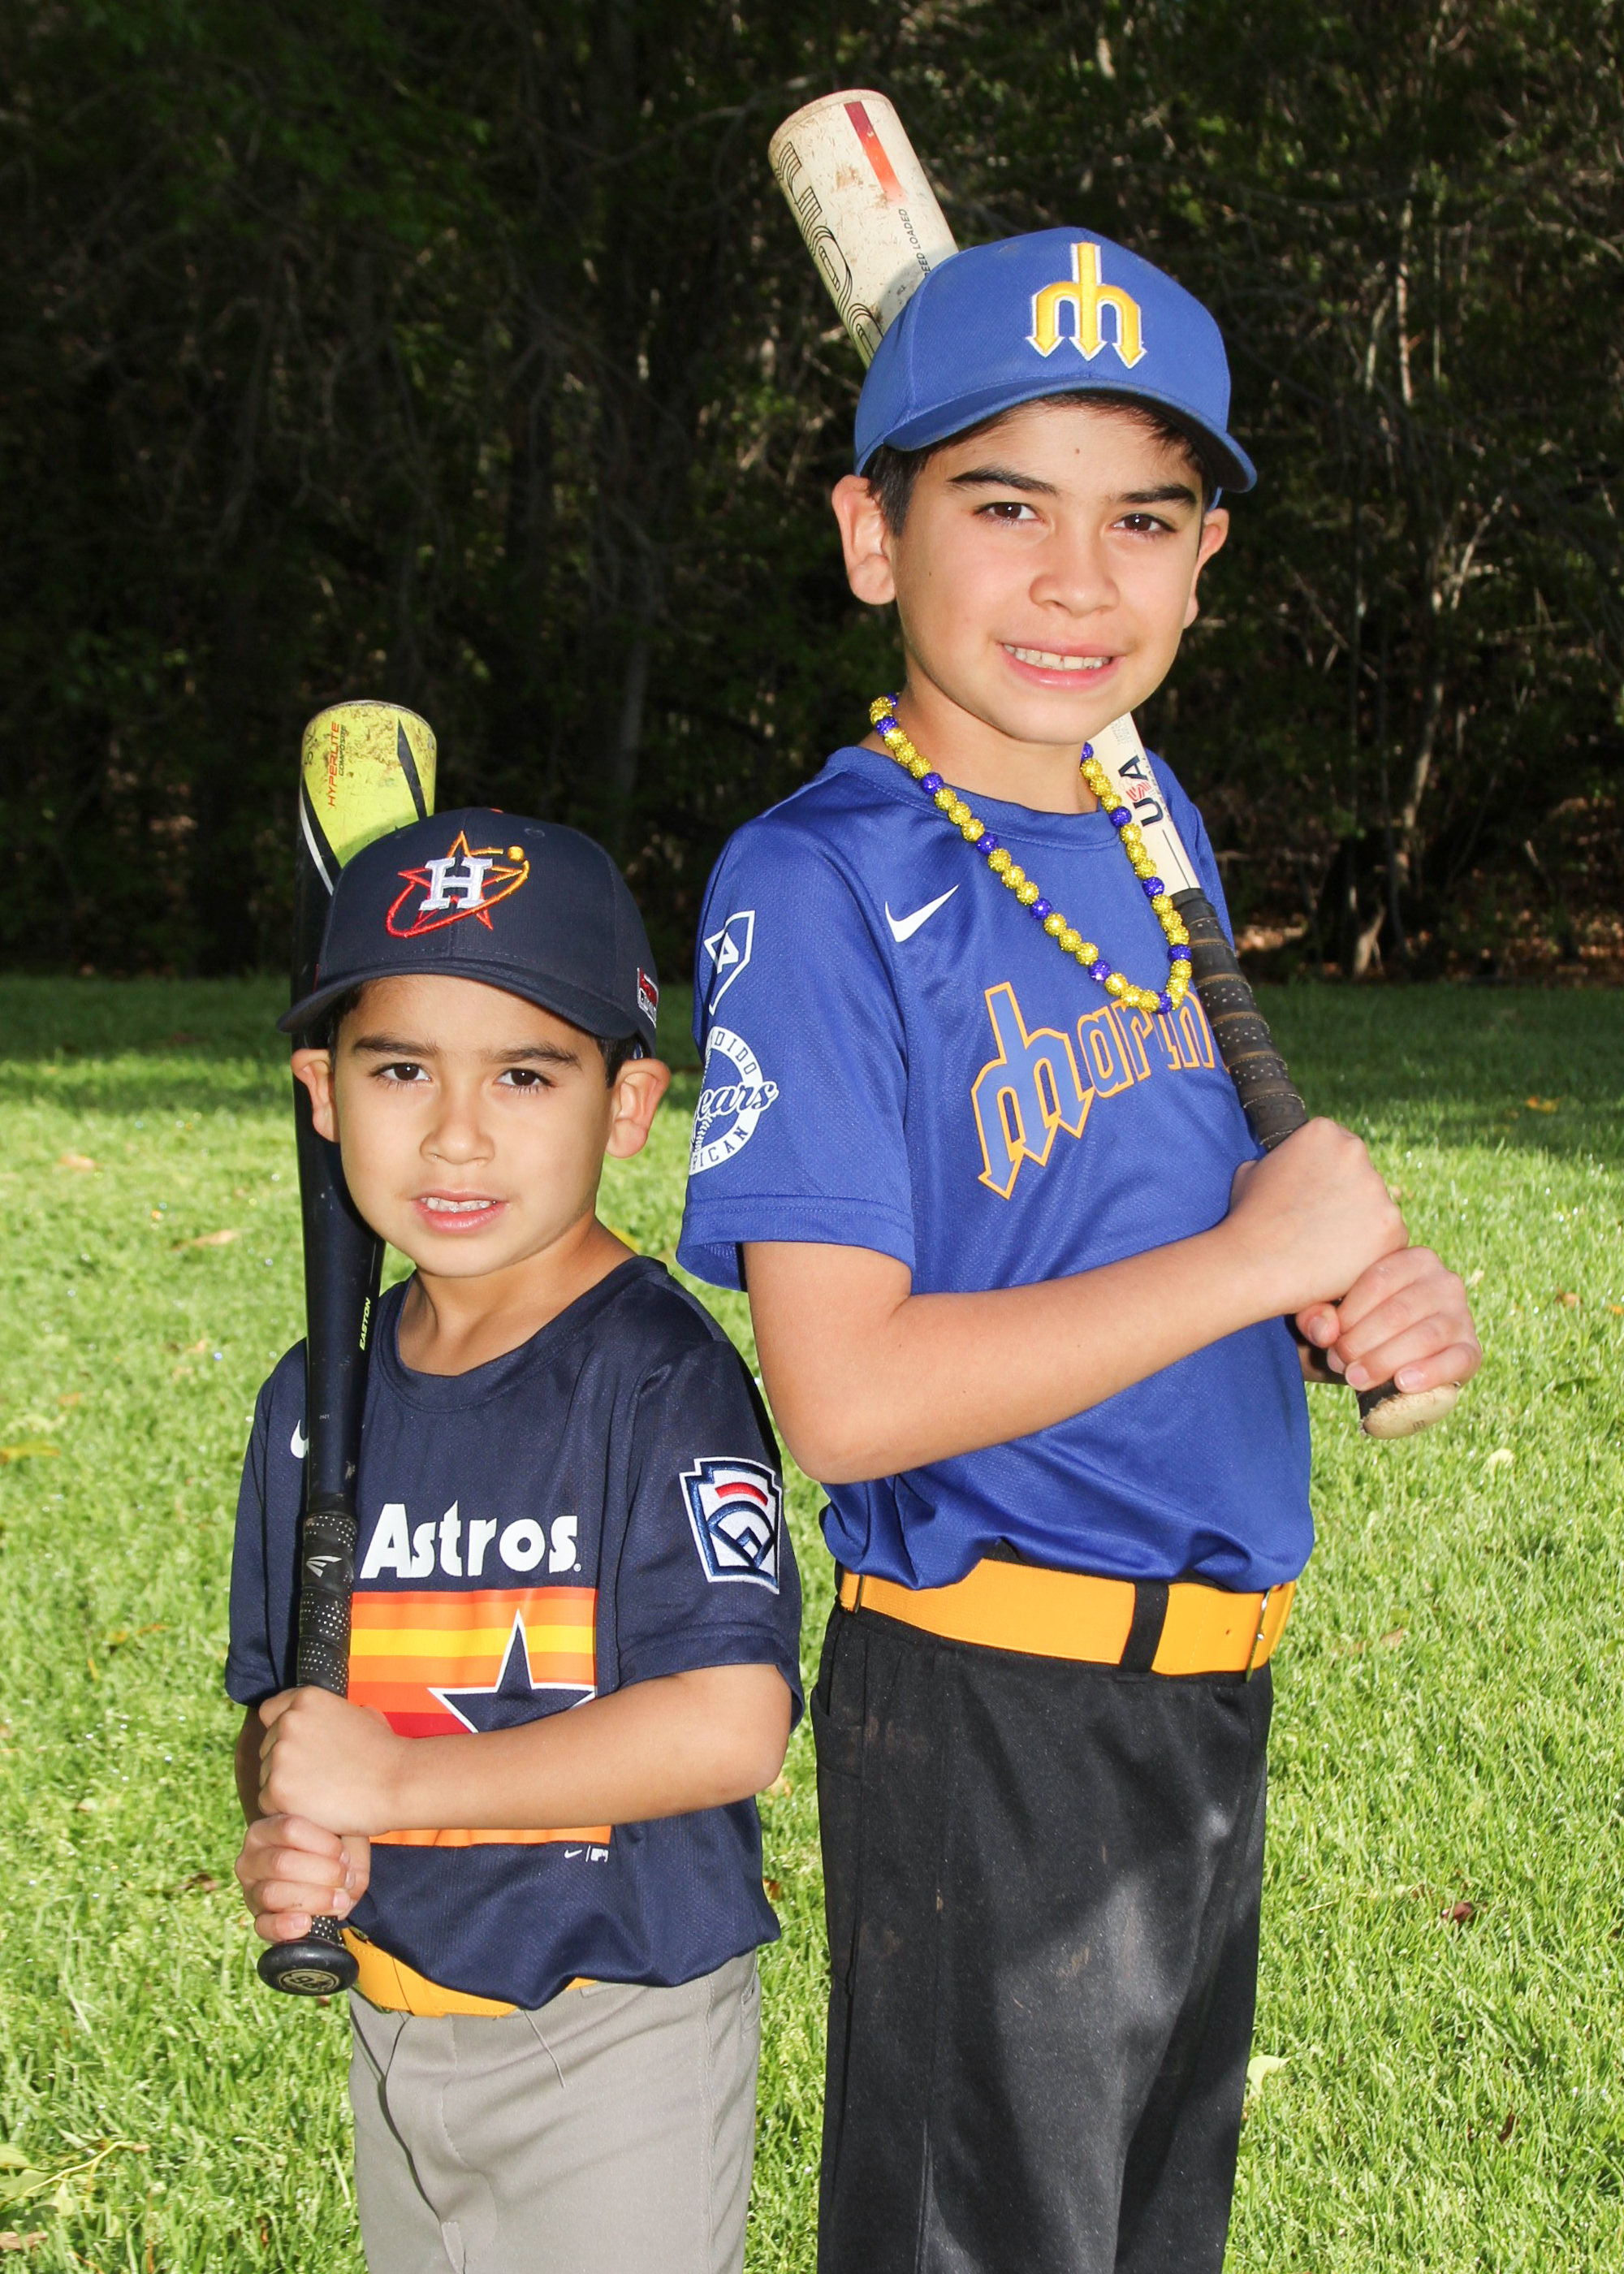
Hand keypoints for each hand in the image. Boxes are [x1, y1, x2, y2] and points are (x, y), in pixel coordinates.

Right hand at [235, 1811, 370, 1945]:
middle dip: (321, 1874)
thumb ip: (350, 1845)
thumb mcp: (342, 1836)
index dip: (323, 1844)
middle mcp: (251, 1858)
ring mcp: (250, 1890)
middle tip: (345, 1880)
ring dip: (312, 1899)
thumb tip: (352, 1876)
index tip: (344, 1856)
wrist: (320, 1878)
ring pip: (272, 1893)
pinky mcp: (256, 1919)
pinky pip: (263, 1925)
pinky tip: (306, 1923)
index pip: (290, 1829)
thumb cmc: (328, 1850)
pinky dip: (285, 1926)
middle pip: (281, 1863)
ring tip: (338, 1901)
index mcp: (267, 1828)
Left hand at [258, 1685, 407, 1835]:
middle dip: (284, 1763)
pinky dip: (287, 1810)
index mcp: (306, 1700)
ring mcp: (280, 1755)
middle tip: (315, 1777)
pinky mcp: (278, 1789)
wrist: (397, 1782)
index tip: (295, 1747)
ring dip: (285, 1787)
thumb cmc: (385, 1752)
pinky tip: (314, 1809)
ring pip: (266, 1777)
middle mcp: (288, 1722)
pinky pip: (268, 1803)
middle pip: (267, 1748)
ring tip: (320, 1794)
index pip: (270, 1712)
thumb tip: (322, 1721)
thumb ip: (330, 1715)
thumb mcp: (360, 1713)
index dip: (280, 1730)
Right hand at [1226, 1119, 1407, 1316]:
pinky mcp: (1393, 1228)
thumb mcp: (1251, 1171)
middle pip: (1363, 1175)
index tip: (1316, 1195)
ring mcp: (1378, 1190)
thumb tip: (1286, 1166)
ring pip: (1378, 1208)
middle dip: (1348, 1197)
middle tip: (1320, 1225)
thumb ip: (1280, 1161)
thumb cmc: (1248, 1219)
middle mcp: (1356, 1153)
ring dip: (1360, 1225)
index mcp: (1323, 1132)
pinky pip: (1389, 1240)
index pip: (1340, 1146)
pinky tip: (1340, 1262)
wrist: (1256, 1264)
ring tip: (1326, 1247)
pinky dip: (1371, 1253)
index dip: (1328, 1173)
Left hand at [1297, 1247, 1480, 1397]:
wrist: (1381, 1356)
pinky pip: (1457, 1359)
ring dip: (1387, 1360)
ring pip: (1426, 1335)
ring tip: (1357, 1378)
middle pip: (1400, 1311)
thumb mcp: (1327, 1313)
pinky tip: (1404, 1382)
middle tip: (1339, 1363)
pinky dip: (1431, 1372)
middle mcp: (1443, 1280)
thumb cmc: (1351, 1325)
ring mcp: (1461, 1314)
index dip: (1350, 1313)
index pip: (1379, 1280)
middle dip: (1364, 1341)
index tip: (1329, 1338)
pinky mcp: (1471, 1349)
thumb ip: (1315, 1313)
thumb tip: (1325, 1330)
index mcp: (1411, 1258)